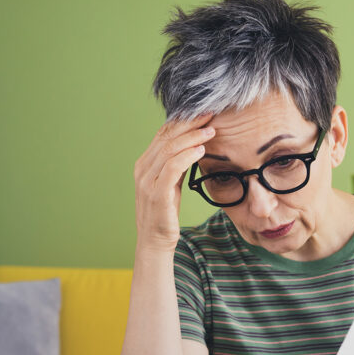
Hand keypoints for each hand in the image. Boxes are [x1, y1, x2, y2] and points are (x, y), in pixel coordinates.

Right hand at [133, 113, 214, 252]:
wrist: (155, 241)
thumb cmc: (165, 212)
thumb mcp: (170, 183)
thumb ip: (176, 164)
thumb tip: (193, 144)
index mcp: (144, 163)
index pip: (163, 134)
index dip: (183, 120)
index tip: (203, 113)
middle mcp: (142, 169)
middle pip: (167, 137)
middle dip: (190, 123)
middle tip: (210, 114)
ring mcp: (147, 181)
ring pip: (170, 149)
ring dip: (193, 137)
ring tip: (211, 131)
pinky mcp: (157, 194)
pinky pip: (172, 168)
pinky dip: (188, 156)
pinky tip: (202, 150)